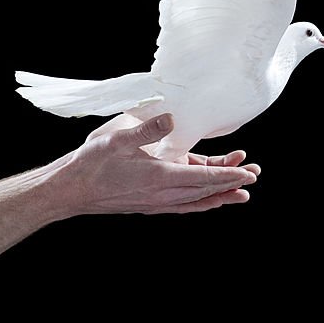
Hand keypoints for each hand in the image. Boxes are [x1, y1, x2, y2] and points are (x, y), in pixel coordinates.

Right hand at [50, 113, 258, 215]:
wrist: (69, 190)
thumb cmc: (91, 162)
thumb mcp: (117, 139)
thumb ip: (146, 130)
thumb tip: (172, 118)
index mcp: (159, 177)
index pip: (202, 177)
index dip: (228, 175)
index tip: (249, 173)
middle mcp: (162, 194)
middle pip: (205, 190)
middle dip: (231, 183)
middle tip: (254, 175)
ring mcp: (156, 202)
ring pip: (196, 200)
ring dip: (219, 194)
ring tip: (241, 193)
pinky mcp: (150, 203)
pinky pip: (183, 204)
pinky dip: (200, 201)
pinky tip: (208, 200)